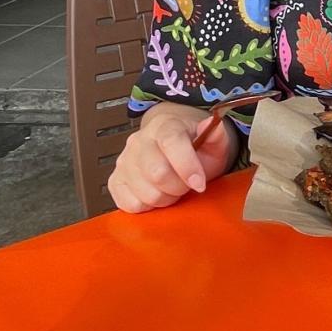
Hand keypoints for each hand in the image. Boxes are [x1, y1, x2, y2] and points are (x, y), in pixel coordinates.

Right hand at [108, 105, 236, 213]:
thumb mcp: (213, 141)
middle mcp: (139, 141)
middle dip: (179, 187)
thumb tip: (211, 124)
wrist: (171, 148)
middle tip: (187, 185)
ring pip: (146, 193)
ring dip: (166, 198)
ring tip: (172, 188)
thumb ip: (216, 134)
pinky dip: (149, 206)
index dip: (187, 166)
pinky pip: (130, 204)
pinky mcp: (115, 181)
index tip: (200, 184)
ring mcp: (123, 161)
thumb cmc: (195, 148)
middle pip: (157, 173)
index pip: (171, 142)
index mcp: (164, 126)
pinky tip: (157, 193)